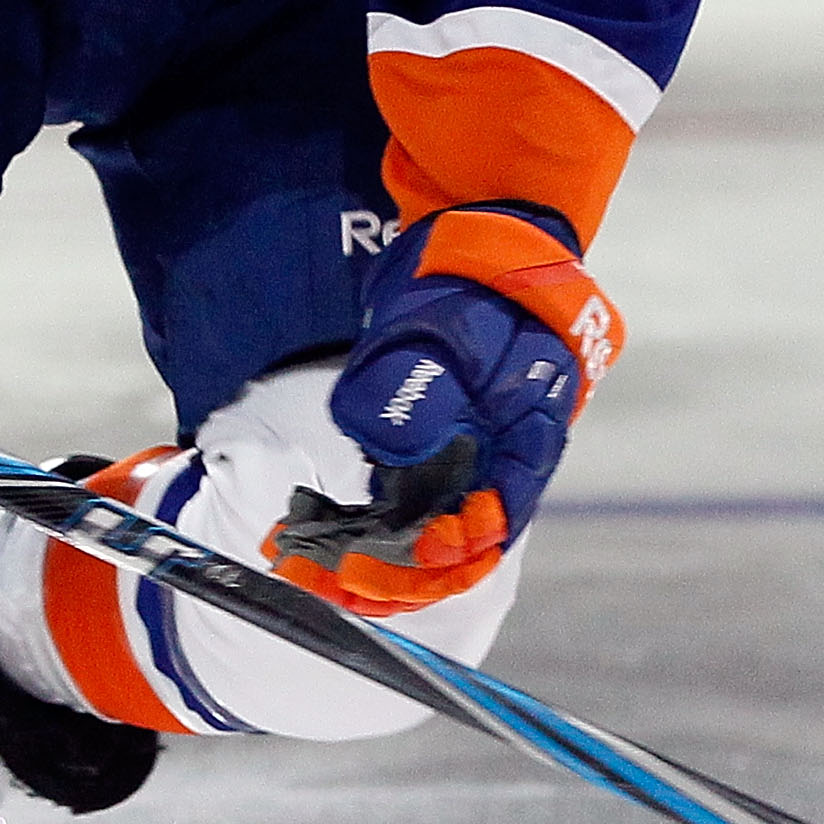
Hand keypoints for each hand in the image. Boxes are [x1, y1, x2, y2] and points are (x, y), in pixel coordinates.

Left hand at [270, 204, 620, 614]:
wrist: (474, 245)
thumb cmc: (478, 285)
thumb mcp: (454, 331)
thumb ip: (425, 392)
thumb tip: (395, 452)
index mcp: (524, 444)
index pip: (488, 530)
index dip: (434, 562)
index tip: (374, 566)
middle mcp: (494, 465)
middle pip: (447, 548)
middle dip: (384, 575)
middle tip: (317, 578)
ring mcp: (459, 458)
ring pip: (415, 530)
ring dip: (361, 553)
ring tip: (300, 561)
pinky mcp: (424, 447)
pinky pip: (393, 501)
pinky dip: (354, 521)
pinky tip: (307, 526)